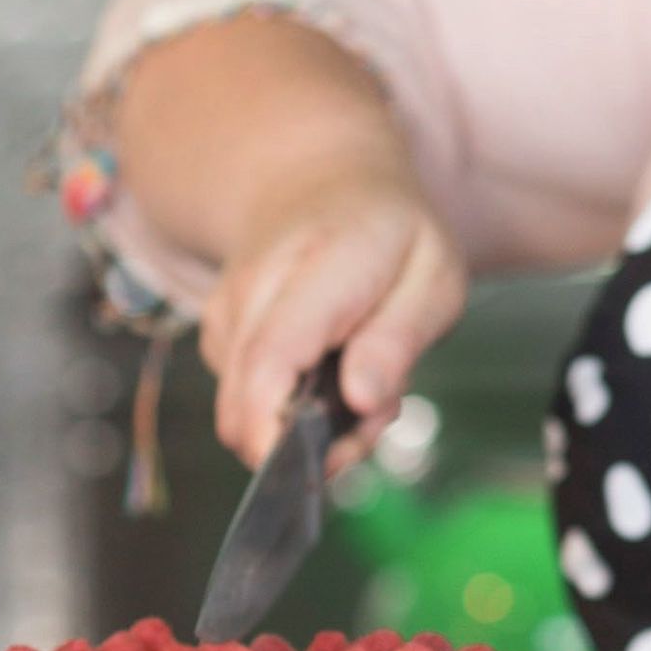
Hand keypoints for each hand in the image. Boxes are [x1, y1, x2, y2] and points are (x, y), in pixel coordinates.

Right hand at [199, 166, 467, 468]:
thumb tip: (363, 402)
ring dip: (306, 428)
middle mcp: (253, 290)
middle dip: (312, 445)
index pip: (270, 359)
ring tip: (360, 385)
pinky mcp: (216, 338)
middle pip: (246, 403)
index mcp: (318, 267)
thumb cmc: (391, 236)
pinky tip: (325, 374)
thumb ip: (399, 341)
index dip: (276, 429)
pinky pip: (243, 402)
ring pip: (244, 414)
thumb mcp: (433, 277)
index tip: (315, 468)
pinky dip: (287, 409)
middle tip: (373, 421)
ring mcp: (225, 314)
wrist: (321, 183)